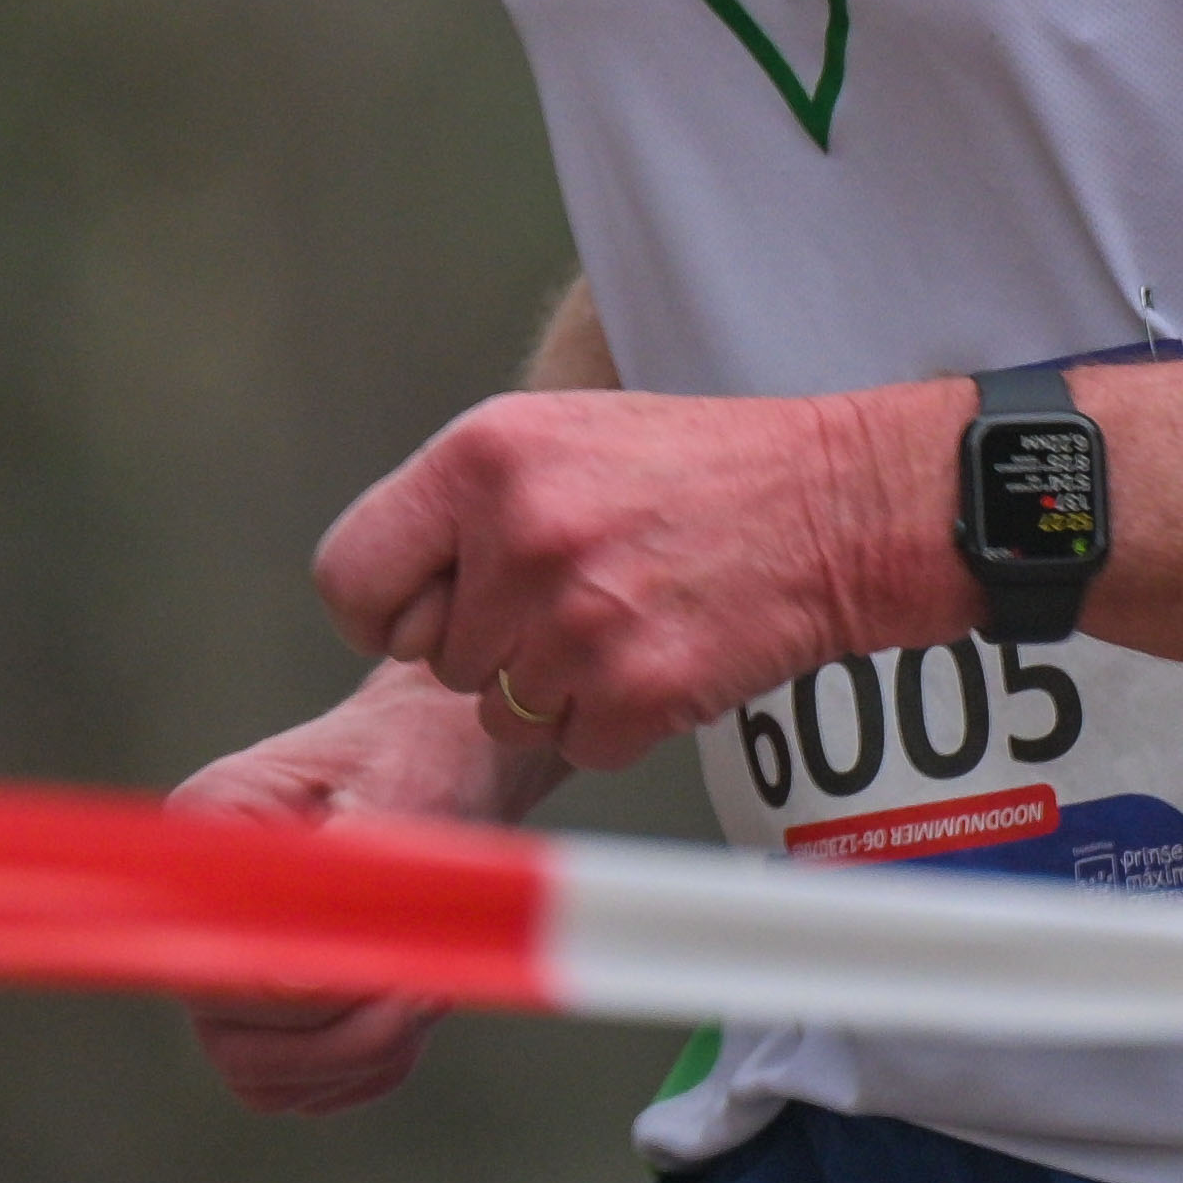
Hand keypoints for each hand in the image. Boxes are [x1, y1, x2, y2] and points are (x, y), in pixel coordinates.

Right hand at [167, 665, 553, 1115]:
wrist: (436, 762)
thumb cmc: (411, 761)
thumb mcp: (394, 790)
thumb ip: (351, 871)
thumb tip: (322, 962)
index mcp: (203, 839)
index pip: (213, 955)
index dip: (289, 990)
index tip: (382, 977)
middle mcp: (200, 920)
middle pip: (233, 1041)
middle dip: (344, 1034)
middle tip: (430, 985)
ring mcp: (232, 983)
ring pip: (272, 1079)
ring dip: (364, 1053)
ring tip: (434, 985)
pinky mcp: (277, 1027)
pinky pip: (316, 1088)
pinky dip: (376, 1065)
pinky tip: (419, 999)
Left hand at [315, 382, 971, 776]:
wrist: (834, 503)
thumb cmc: (690, 470)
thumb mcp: (553, 436)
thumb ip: (458, 509)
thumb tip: (385, 608)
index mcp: (481, 455)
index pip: (347, 575)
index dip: (383, 611)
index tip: (428, 611)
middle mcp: (520, 533)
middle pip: (434, 657)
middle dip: (491, 645)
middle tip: (573, 594)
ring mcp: (578, 618)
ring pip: (500, 712)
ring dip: (556, 687)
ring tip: (625, 614)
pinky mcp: (635, 690)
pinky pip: (576, 747)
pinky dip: (615, 722)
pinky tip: (661, 653)